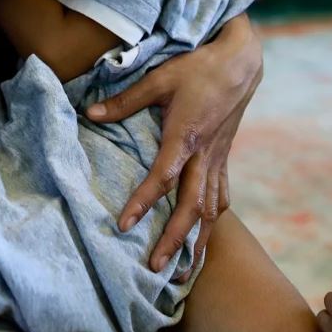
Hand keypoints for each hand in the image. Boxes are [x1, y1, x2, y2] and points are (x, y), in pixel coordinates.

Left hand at [85, 14, 262, 275]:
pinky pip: (221, 195)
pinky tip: (206, 234)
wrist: (241, 62)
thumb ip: (125, 100)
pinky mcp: (224, 157)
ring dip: (197, 240)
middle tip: (156, 266)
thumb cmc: (199, 67)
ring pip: (211, 209)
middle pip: (191, 206)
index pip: (163, 178)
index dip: (143, 202)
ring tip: (184, 269)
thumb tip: (90, 113)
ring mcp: (217, 159)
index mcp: (186, 136)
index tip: (125, 225)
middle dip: (174, 239)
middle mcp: (204, 155)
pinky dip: (214, 219)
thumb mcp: (159, 78)